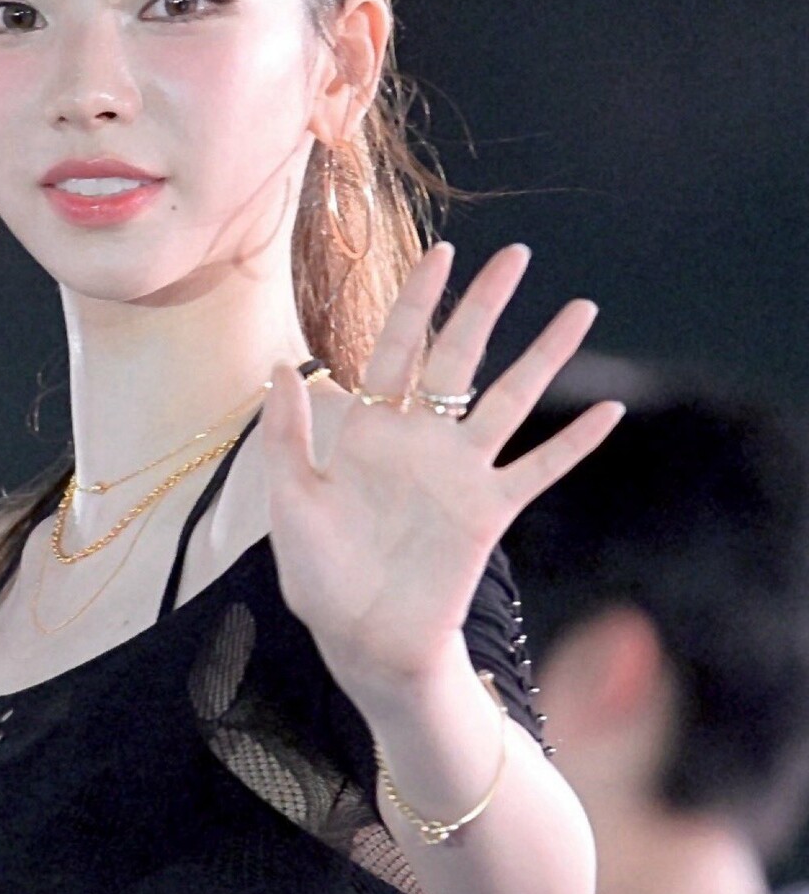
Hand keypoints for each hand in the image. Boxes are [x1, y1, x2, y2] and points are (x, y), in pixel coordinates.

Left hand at [258, 241, 624, 690]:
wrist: (362, 640)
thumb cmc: (319, 576)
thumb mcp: (290, 500)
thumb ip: (287, 435)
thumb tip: (282, 365)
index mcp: (368, 431)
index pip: (396, 350)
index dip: (417, 302)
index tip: (441, 253)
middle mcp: (420, 441)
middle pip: (460, 357)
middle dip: (486, 304)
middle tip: (518, 255)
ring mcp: (459, 474)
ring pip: (510, 399)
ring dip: (546, 356)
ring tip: (580, 309)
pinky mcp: (488, 512)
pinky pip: (538, 469)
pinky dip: (574, 443)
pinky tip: (610, 412)